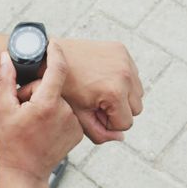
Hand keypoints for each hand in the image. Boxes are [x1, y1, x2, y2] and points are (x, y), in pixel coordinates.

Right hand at [0, 44, 83, 181]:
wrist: (26, 172)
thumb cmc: (11, 142)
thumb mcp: (1, 110)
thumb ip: (5, 80)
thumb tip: (5, 57)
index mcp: (47, 104)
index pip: (58, 68)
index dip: (55, 52)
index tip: (52, 43)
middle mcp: (65, 111)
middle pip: (52, 86)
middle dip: (37, 91)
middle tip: (23, 107)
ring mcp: (74, 122)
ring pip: (60, 99)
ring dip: (47, 103)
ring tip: (33, 121)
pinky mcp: (79, 131)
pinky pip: (67, 112)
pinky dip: (56, 114)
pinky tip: (44, 127)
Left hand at [19, 39, 143, 143]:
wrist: (49, 57)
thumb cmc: (62, 88)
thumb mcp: (78, 116)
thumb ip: (100, 133)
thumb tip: (120, 137)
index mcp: (114, 92)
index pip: (125, 124)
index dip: (108, 123)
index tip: (92, 113)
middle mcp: (124, 75)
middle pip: (136, 109)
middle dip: (118, 111)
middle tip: (96, 103)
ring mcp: (124, 60)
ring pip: (137, 93)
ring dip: (123, 97)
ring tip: (99, 92)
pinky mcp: (121, 50)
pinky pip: (132, 75)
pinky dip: (122, 81)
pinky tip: (102, 79)